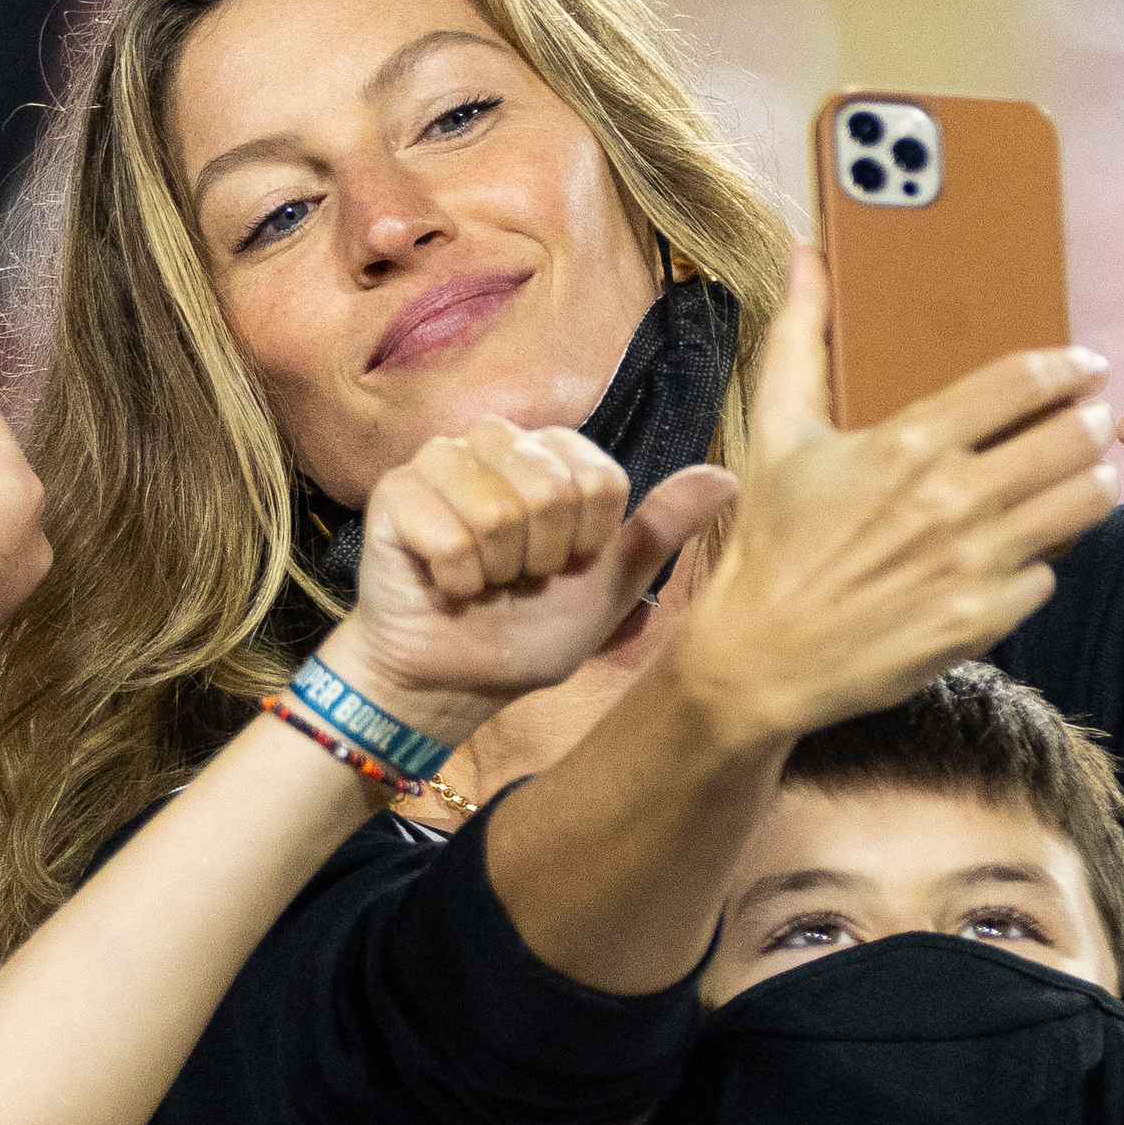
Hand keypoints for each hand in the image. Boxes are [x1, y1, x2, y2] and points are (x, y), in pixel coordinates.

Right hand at [323, 422, 735, 738]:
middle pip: (552, 489)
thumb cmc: (529, 631)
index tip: (563, 567)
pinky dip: (456, 578)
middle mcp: (497, 442)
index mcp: (554, 455)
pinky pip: (447, 531)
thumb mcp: (610, 586)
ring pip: (499, 507)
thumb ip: (661, 528)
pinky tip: (446, 584)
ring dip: (497, 569)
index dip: (588, 542)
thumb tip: (728, 477)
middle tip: (517, 578)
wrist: (454, 682)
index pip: (600, 480)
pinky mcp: (396, 492)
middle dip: (541, 557)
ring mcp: (441, 460)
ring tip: (483, 579)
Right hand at [668, 248, 1117, 748]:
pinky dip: (1043, 560)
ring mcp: (973, 561)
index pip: (1023, 382)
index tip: (1086, 368)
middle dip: (1092, 424)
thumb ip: (799, 336)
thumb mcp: (776, 430)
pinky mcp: (983, 619)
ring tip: (1078, 481)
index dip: (1070, 368)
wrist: (759, 657)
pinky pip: (1050, 574)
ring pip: (1083, 504)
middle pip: (1074, 438)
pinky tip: (1024, 551)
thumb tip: (806, 256)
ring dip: (1091, 486)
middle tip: (1088, 424)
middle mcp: (951, 498)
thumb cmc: (770, 542)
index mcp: (908, 441)